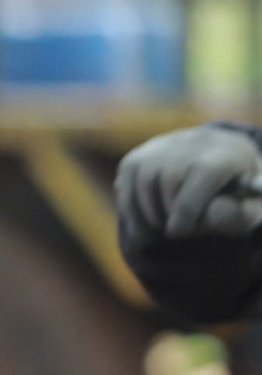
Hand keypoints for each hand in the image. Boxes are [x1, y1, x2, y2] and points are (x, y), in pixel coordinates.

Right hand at [116, 124, 261, 240]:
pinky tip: (147, 224)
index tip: (178, 231)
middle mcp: (191, 142)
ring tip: (160, 231)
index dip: (188, 206)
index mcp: (228, 152)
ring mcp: (159, 148)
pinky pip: (125, 187)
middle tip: (174, 232)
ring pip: (143, 182)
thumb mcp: (249, 208)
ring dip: (147, 215)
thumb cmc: (235, 195)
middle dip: (168, 212)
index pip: (204, 172)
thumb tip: (202, 219)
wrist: (216, 164)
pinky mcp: (135, 159)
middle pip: (170, 178)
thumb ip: (235, 216)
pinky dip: (132, 212)